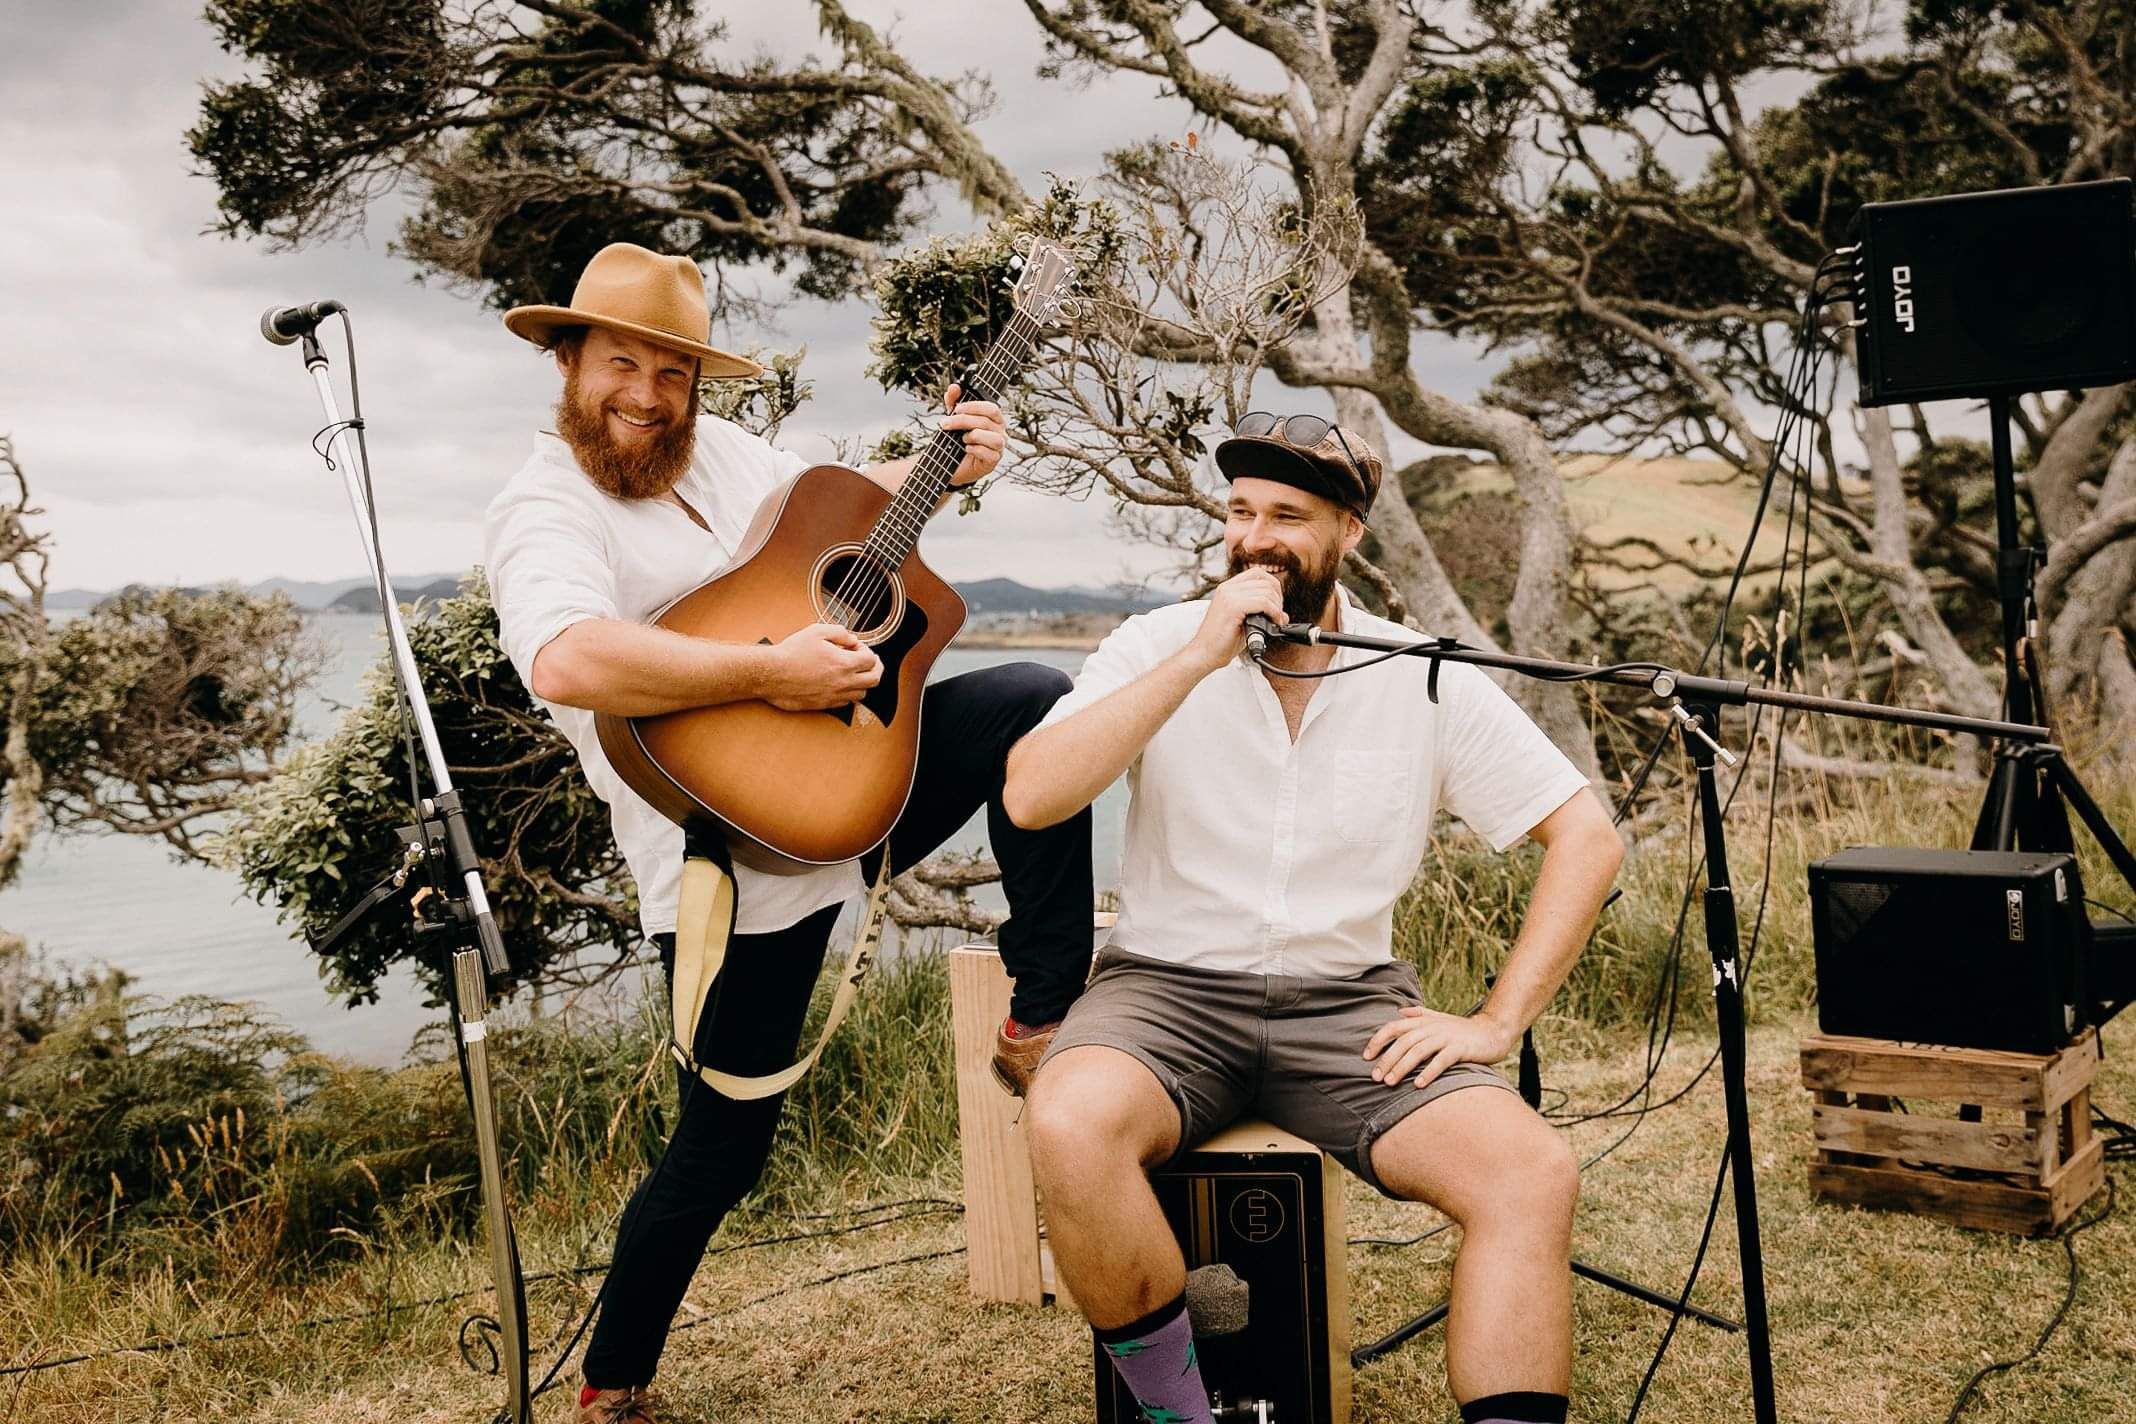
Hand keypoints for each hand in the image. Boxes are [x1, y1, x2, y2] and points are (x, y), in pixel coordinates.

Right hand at [764, 622, 881, 710]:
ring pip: (862, 694)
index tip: (857, 647)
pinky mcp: (823, 705)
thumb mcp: (817, 631)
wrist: (771, 674)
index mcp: (844, 664)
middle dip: (875, 668)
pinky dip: (848, 694)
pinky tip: (840, 685)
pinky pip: (845, 703)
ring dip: (862, 682)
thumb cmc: (791, 652)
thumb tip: (852, 639)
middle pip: (874, 680)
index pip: (871, 660)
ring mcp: (834, 696)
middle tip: (868, 662)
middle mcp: (843, 682)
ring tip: (854, 673)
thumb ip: (840, 633)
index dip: (868, 650)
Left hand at [941, 382, 1005, 486]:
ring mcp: (999, 447)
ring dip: (972, 436)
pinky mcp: (994, 461)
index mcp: (994, 418)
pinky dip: (974, 449)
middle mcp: (1000, 431)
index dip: (973, 406)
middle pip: (986, 421)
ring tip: (961, 438)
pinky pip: (989, 453)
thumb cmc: (957, 439)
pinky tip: (966, 449)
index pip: (991, 408)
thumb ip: (953, 402)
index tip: (956, 408)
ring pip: (992, 437)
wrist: (953, 465)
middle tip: (945, 424)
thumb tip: (954, 387)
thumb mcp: (953, 418)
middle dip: (962, 421)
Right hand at [1182, 566, 1286, 673]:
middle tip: (1277, 617)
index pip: (1258, 574)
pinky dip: (1273, 612)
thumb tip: (1284, 615)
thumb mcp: (1244, 622)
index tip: (1276, 605)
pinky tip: (1273, 623)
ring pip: (1266, 591)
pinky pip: (1262, 602)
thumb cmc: (1222, 642)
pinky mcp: (1232, 607)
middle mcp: (1227, 588)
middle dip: (1278, 599)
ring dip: (1277, 607)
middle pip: (1265, 581)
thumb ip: (1261, 614)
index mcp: (1228, 588)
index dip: (1273, 586)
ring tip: (1275, 622)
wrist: (1204, 654)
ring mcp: (1229, 595)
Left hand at [1362, 1006, 1517, 1091]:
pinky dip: (1429, 1072)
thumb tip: (1399, 1012)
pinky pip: (1441, 1060)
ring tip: (1390, 1082)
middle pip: (1403, 1042)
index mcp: (1424, 1021)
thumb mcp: (1439, 1019)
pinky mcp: (1460, 1048)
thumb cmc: (1462, 1030)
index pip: (1394, 1027)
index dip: (1378, 1040)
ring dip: (1402, 1067)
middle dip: (1386, 1060)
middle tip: (1375, 1077)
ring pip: (1418, 1051)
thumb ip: (1420, 1014)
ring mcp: (1446, 1037)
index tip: (1366, 1057)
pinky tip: (1419, 1085)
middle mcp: (1432, 1027)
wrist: (1493, 1032)